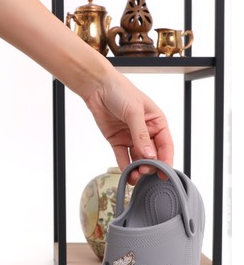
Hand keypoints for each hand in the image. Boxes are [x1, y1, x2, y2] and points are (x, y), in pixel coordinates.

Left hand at [84, 67, 173, 183]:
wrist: (98, 88)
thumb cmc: (120, 92)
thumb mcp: (134, 112)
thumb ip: (141, 135)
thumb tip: (150, 155)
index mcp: (157, 122)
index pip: (166, 145)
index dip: (166, 160)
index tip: (164, 173)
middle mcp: (146, 132)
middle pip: (152, 155)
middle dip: (150, 165)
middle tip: (145, 171)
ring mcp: (131, 138)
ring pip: (138, 159)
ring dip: (138, 169)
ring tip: (135, 177)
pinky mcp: (118, 141)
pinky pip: (123, 157)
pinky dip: (125, 166)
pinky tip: (127, 174)